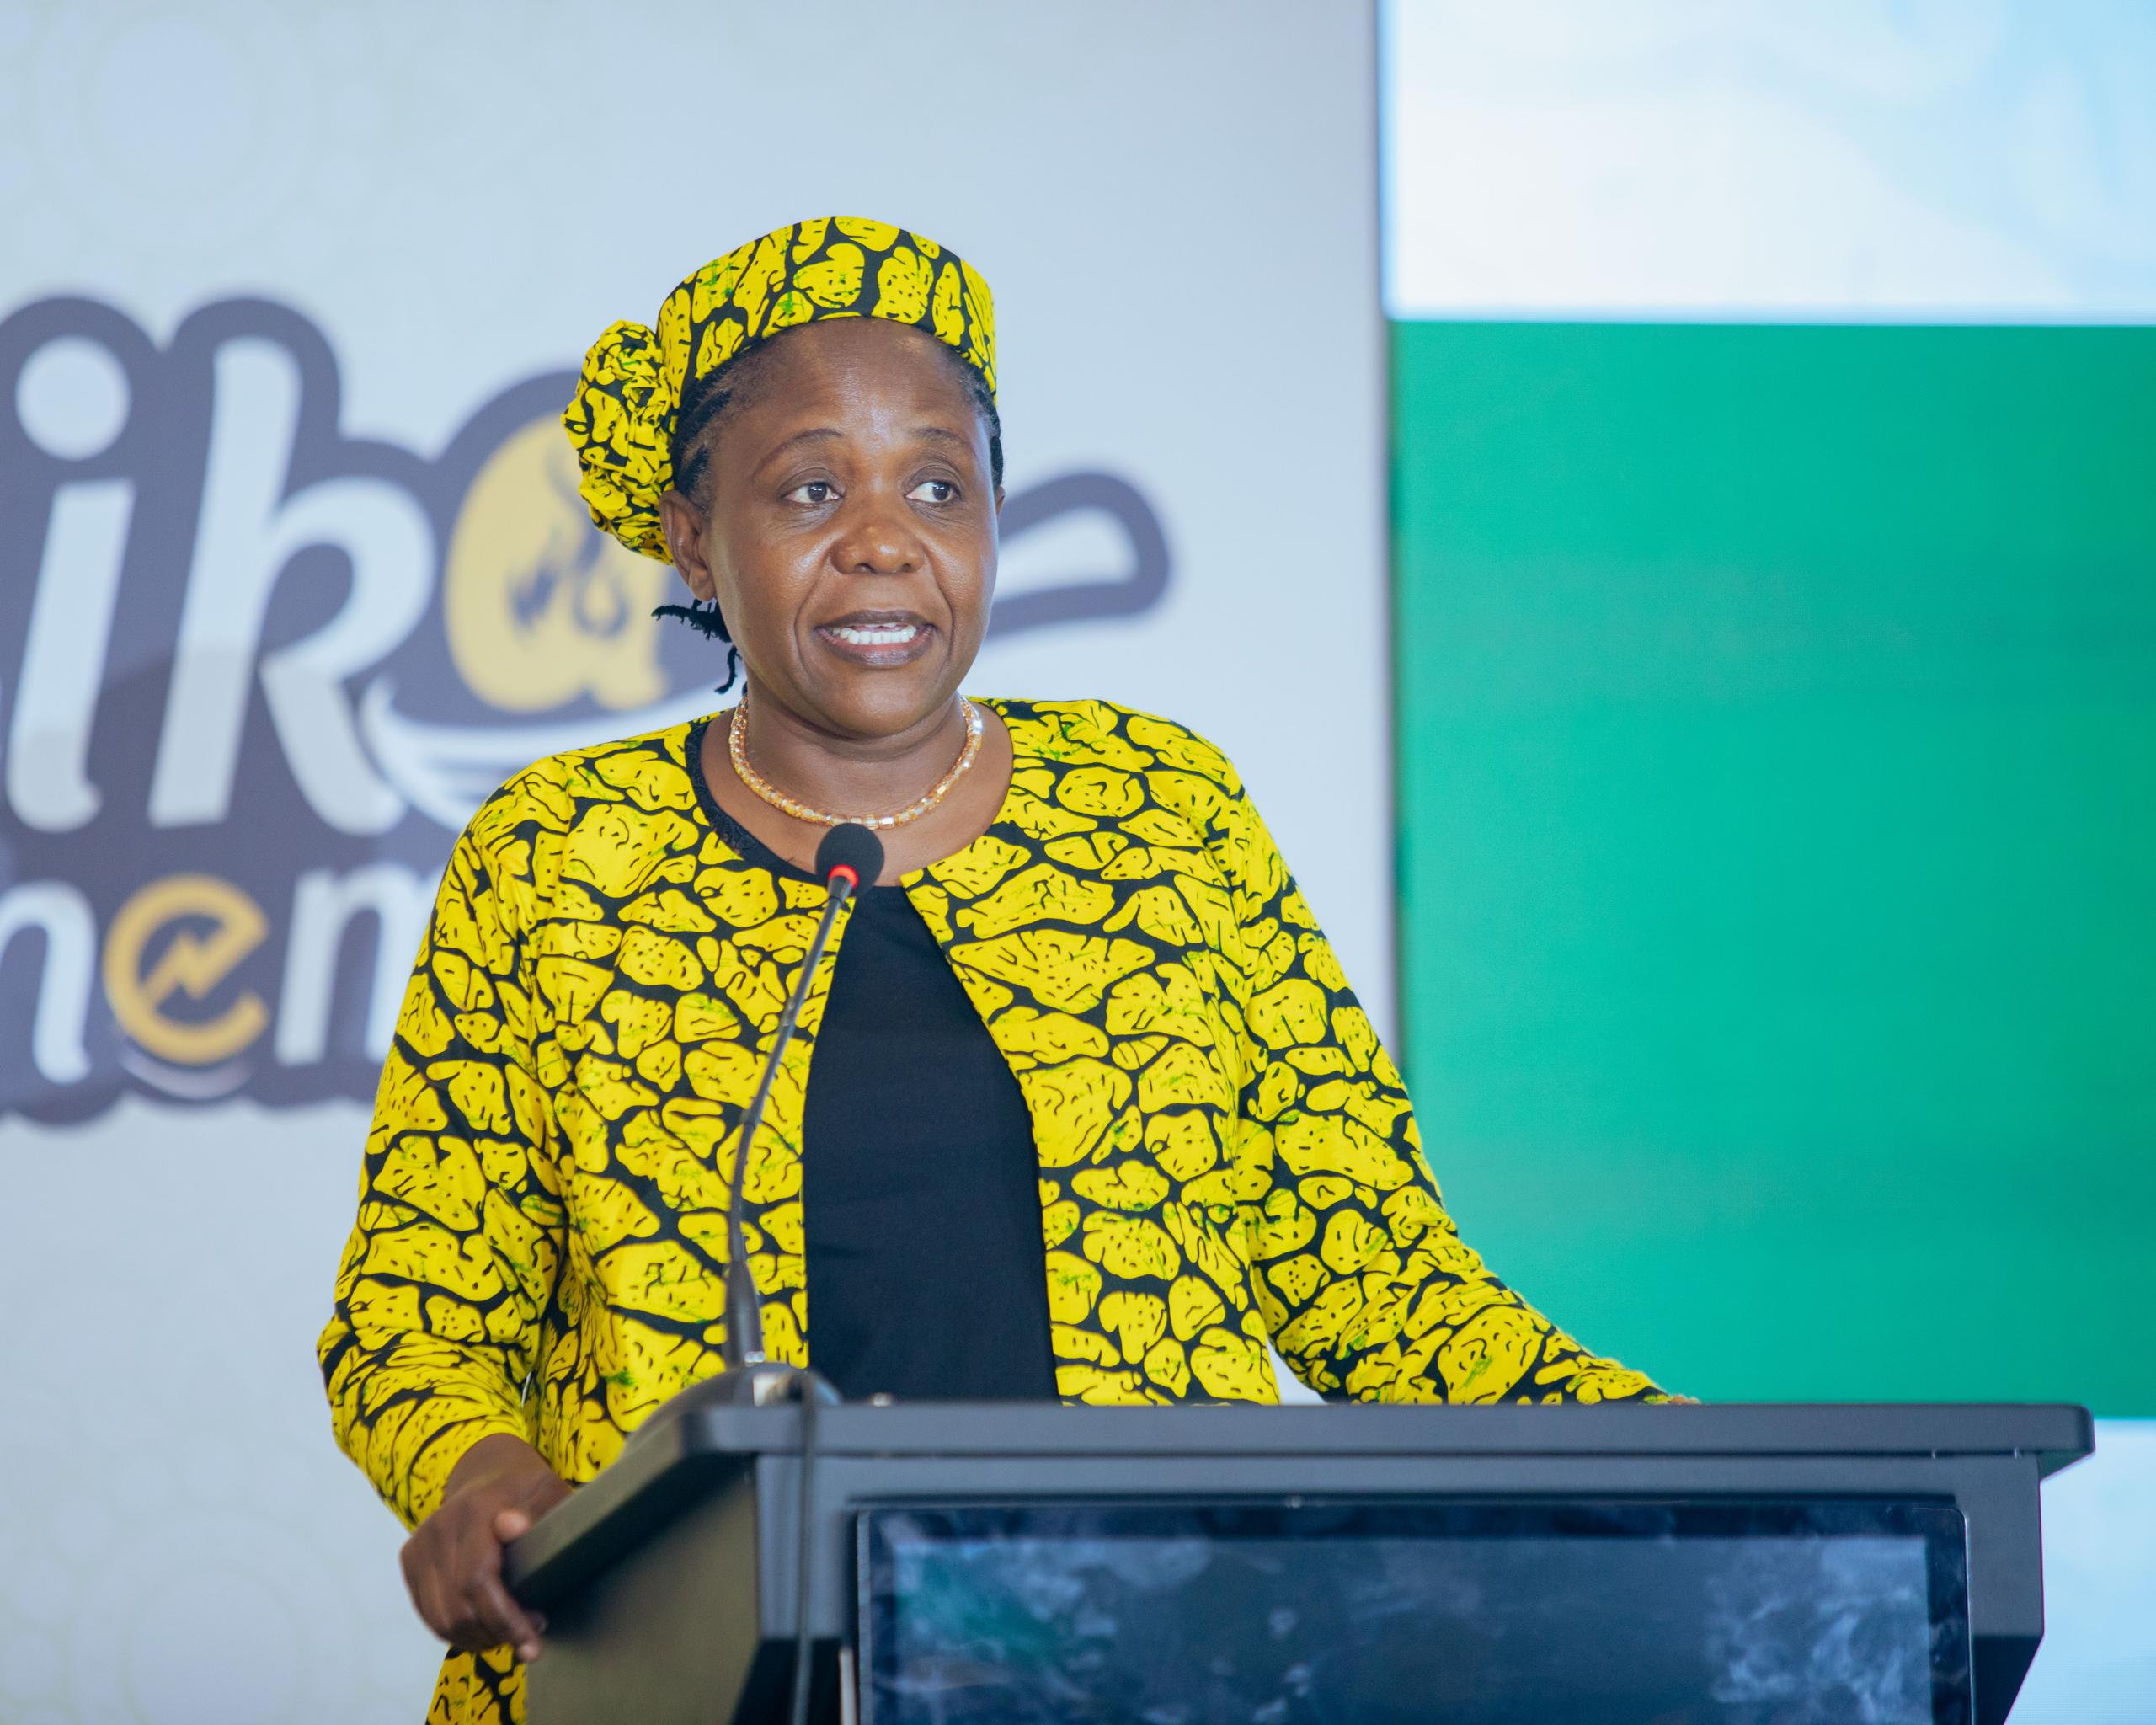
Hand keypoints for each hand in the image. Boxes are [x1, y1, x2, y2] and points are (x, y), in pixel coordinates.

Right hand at [400, 1432, 569, 1662]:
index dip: (505, 1619)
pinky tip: (484, 1627)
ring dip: (475, 1638)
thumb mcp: (548, 1493)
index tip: (532, 1642)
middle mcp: (439, 1527)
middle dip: (495, 1633)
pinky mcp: (409, 1559)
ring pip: (440, 1619)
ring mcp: (420, 1544)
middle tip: (527, 1634)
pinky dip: (456, 1631)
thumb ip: (537, 1513)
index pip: (478, 1580)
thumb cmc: (527, 1491)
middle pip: (457, 1608)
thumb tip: (511, 1526)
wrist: (488, 1474)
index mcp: (475, 1510)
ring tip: (507, 1632)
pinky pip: (428, 1614)